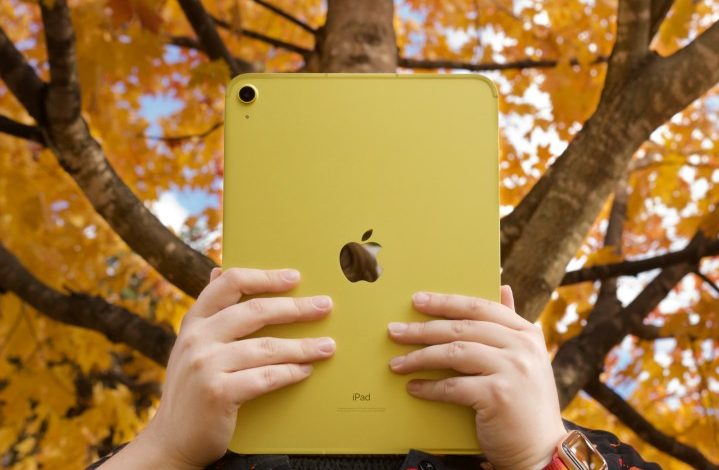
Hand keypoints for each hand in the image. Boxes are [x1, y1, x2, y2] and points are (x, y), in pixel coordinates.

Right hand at [102, 268, 334, 469]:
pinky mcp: (217, 393)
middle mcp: (197, 338)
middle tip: (325, 306)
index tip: (295, 277)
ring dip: (303, 346)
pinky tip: (305, 370)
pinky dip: (290, 373)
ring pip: (267, 347)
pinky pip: (265, 377)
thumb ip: (211, 313)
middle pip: (256, 311)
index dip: (265, 277)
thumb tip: (220, 271)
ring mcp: (205, 365)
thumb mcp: (193, 344)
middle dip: (296, 308)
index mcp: (195, 321)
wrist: (173, 440)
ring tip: (327, 346)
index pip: (230, 283)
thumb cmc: (193, 387)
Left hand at [388, 286, 566, 469]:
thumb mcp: (527, 359)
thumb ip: (511, 326)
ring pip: (454, 353)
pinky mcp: (498, 395)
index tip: (418, 300)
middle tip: (395, 331)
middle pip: (462, 328)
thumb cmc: (527, 404)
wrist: (543, 450)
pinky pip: (453, 386)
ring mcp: (512, 369)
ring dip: (420, 358)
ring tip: (396, 363)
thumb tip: (502, 287)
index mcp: (527, 333)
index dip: (446, 302)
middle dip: (423, 329)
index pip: (480, 307)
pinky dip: (430, 388)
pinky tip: (414, 388)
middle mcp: (522, 346)